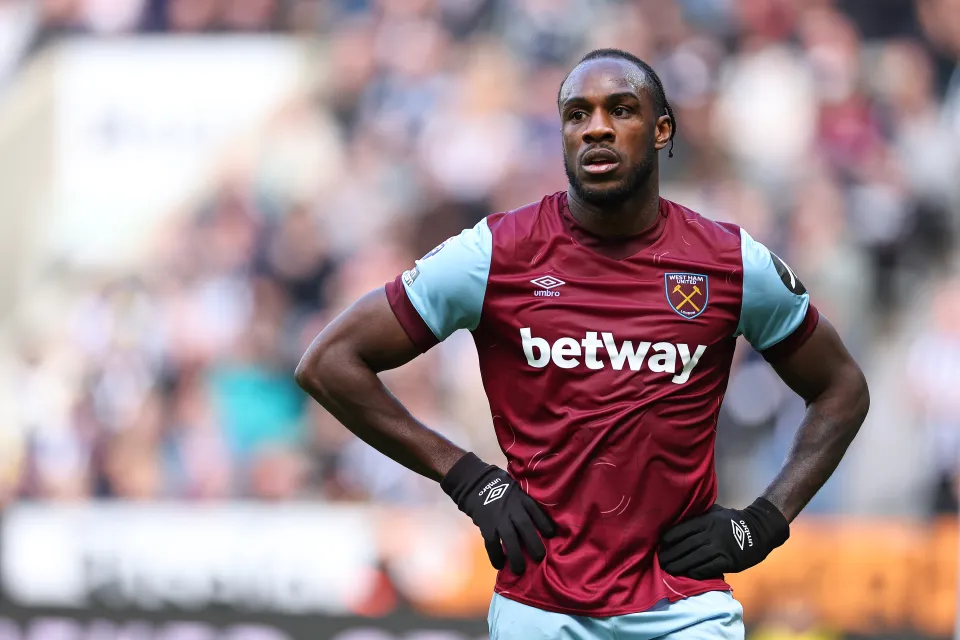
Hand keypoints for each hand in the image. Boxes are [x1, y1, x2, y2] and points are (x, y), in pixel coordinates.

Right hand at [441, 452, 555, 573]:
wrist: (474, 482)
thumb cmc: (498, 485)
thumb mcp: (516, 488)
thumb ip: (524, 502)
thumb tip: (534, 519)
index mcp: (521, 498)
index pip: (537, 512)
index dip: (545, 524)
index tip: (552, 535)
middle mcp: (512, 508)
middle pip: (526, 527)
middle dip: (534, 544)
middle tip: (539, 558)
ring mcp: (499, 517)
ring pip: (510, 539)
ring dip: (516, 556)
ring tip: (519, 570)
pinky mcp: (486, 525)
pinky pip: (492, 543)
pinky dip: (495, 556)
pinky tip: (499, 565)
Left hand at [658, 498, 788, 579]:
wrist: (759, 530)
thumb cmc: (734, 520)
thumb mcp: (716, 512)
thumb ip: (699, 515)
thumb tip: (679, 519)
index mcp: (707, 521)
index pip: (683, 530)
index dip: (670, 538)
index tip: (661, 544)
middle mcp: (712, 534)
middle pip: (686, 545)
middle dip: (671, 554)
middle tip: (660, 561)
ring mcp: (721, 548)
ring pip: (696, 558)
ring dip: (680, 565)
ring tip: (668, 570)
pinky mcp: (730, 561)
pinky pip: (710, 567)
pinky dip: (698, 571)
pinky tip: (689, 573)